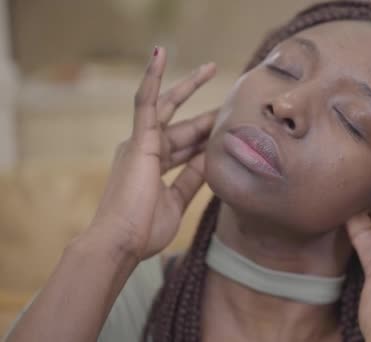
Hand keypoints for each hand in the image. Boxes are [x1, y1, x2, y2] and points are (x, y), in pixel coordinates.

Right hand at [90, 46, 216, 259]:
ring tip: (210, 68)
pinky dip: (151, 78)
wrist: (120, 242)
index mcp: (153, 167)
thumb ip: (191, 179)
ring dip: (188, 87)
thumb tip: (211, 161)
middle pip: (183, 127)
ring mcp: (140, 143)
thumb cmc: (144, 230)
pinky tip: (159, 55)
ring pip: (168, 109)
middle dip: (206, 116)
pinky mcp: (139, 140)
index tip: (231, 131)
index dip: (208, 139)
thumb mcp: (176, 200)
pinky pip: (145, 102)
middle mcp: (145, 151)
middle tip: (229, 98)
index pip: (187, 147)